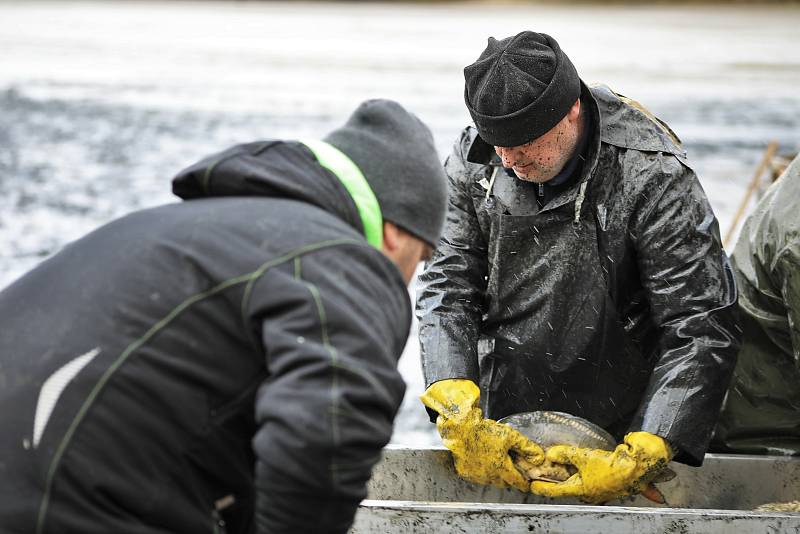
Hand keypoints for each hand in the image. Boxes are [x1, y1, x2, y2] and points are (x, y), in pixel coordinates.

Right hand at [421, 379, 543, 491]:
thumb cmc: (484, 431)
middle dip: (510, 478)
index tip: (527, 483)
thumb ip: (527, 448)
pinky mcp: (465, 472)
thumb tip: (539, 458)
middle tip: (512, 469)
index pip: (517, 482)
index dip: (524, 483)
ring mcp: (476, 475)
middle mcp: (489, 476)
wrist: (460, 429)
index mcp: (501, 468)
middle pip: (504, 482)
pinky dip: (482, 472)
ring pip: (491, 481)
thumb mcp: (510, 435)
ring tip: (497, 463)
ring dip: (496, 475)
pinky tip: (483, 461)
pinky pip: (477, 476)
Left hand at [530, 431, 672, 502]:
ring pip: (581, 480)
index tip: (532, 486)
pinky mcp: (610, 481)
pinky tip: (587, 463)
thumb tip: (551, 454)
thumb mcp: (584, 458)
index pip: (557, 490)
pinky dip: (586, 469)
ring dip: (572, 472)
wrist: (639, 466)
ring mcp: (601, 489)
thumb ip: (566, 454)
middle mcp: (591, 493)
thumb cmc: (613, 467)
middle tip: (546, 470)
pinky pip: (593, 475)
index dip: (543, 487)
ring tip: (563, 463)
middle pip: (569, 485)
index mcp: (583, 490)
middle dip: (558, 478)